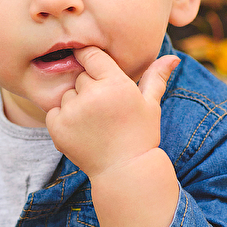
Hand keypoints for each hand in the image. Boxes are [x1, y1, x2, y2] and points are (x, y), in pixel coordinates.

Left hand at [45, 47, 178, 177]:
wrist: (124, 171)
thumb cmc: (140, 135)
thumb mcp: (150, 104)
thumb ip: (156, 77)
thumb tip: (173, 58)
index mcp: (115, 84)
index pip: (91, 55)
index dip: (91, 59)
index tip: (94, 67)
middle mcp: (91, 95)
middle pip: (80, 77)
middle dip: (89, 88)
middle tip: (104, 109)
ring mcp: (72, 112)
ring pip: (67, 95)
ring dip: (76, 104)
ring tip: (95, 123)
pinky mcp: (57, 127)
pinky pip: (53, 112)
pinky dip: (63, 119)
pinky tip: (82, 131)